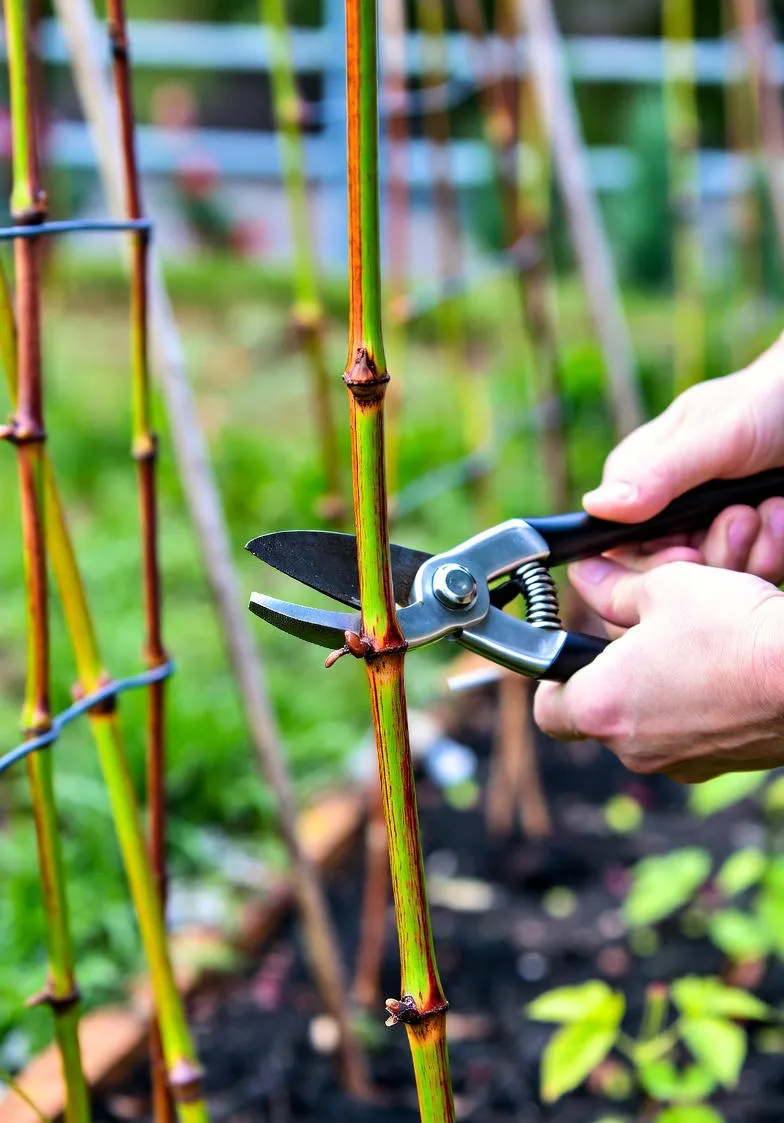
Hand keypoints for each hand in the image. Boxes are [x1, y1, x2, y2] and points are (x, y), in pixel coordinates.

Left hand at [534, 555, 783, 781]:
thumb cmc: (736, 630)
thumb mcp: (665, 588)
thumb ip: (613, 588)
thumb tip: (586, 578)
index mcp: (604, 707)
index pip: (548, 709)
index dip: (553, 678)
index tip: (568, 650)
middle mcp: (636, 749)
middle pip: (603, 709)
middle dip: (616, 669)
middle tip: (640, 630)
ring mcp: (683, 764)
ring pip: (650, 718)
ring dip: (660, 682)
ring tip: (690, 641)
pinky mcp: (724, 765)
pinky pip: (692, 729)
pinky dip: (697, 700)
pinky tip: (721, 666)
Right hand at [583, 338, 783, 581]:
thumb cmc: (764, 402)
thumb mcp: (712, 434)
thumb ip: (657, 473)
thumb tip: (597, 507)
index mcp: (642, 483)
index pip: (620, 546)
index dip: (651, 562)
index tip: (687, 551)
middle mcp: (672, 514)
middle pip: (671, 572)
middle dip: (712, 552)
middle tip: (741, 518)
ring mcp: (712, 529)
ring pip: (716, 577)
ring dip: (751, 548)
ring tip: (768, 508)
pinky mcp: (751, 543)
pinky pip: (754, 572)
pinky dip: (774, 548)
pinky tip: (781, 512)